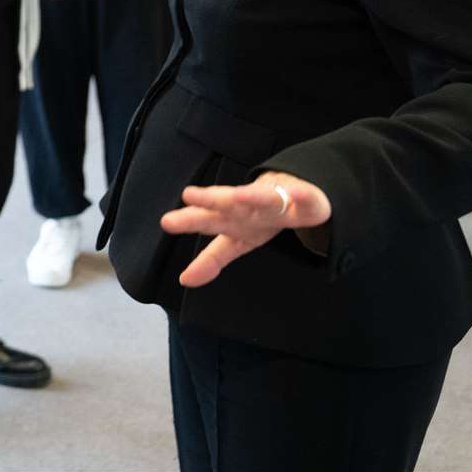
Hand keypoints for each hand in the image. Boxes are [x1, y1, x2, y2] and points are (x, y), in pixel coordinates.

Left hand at [160, 171, 332, 287]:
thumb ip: (210, 260)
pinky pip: (304, 198)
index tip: (167, 222)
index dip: (190, 222)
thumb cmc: (258, 217)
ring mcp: (276, 201)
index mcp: (232, 218)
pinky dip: (302, 196)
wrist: (295, 191)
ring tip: (238, 197)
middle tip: (189, 195)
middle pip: (228, 204)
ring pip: (262, 197)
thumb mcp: (236, 241)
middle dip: (210, 200)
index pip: (208, 221)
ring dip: (251, 196)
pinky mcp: (304, 200)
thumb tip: (184, 281)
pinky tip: (298, 194)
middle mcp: (249, 206)